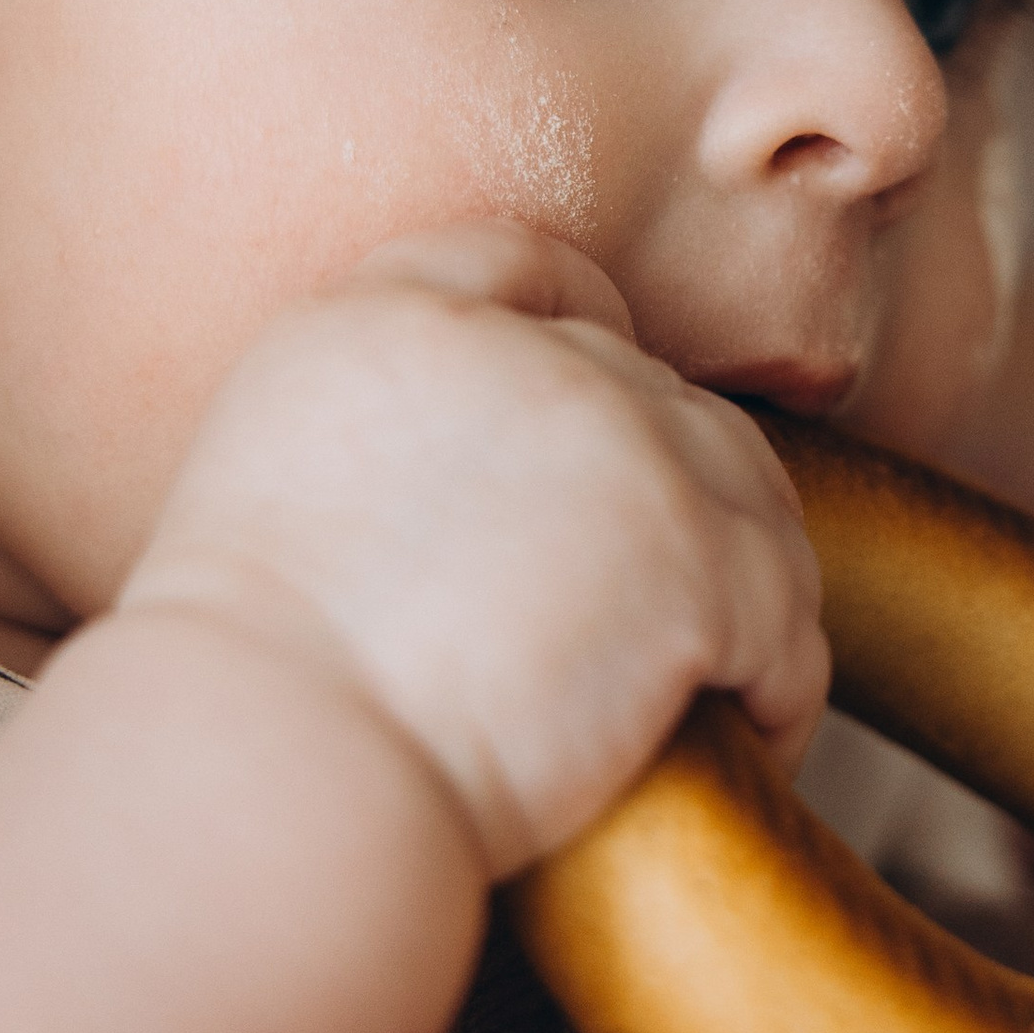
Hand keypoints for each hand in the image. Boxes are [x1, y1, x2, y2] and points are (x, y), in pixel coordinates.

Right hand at [125, 223, 830, 874]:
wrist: (285, 768)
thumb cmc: (247, 684)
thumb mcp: (270, 486)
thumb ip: (377, 442)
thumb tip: (474, 502)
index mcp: (389, 320)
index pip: (523, 264)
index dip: (583, 321)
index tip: (605, 411)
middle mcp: (524, 359)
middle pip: (654, 393)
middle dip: (667, 493)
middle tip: (651, 611)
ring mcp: (629, 452)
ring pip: (748, 492)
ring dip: (744, 583)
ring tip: (716, 680)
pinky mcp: (704, 564)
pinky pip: (787, 622)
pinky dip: (776, 685)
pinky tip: (746, 739)